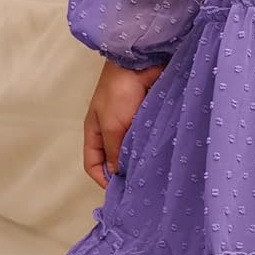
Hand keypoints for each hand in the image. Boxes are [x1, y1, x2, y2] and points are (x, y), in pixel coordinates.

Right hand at [82, 59, 166, 188]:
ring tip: (153, 173)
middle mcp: (111, 129)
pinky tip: (161, 154)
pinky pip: (147, 136)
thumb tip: (117, 174)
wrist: (140, 62)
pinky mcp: (146, 115)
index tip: (119, 192)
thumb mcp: (112, 126)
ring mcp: (129, 121)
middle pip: (114, 158)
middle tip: (140, 186)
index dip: (102, 179)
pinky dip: (151, 145)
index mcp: (94, 131)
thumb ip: (114, 151)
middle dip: (124, 171)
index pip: (93, 164)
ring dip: (140, 158)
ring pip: (132, 148)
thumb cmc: (119, 93)